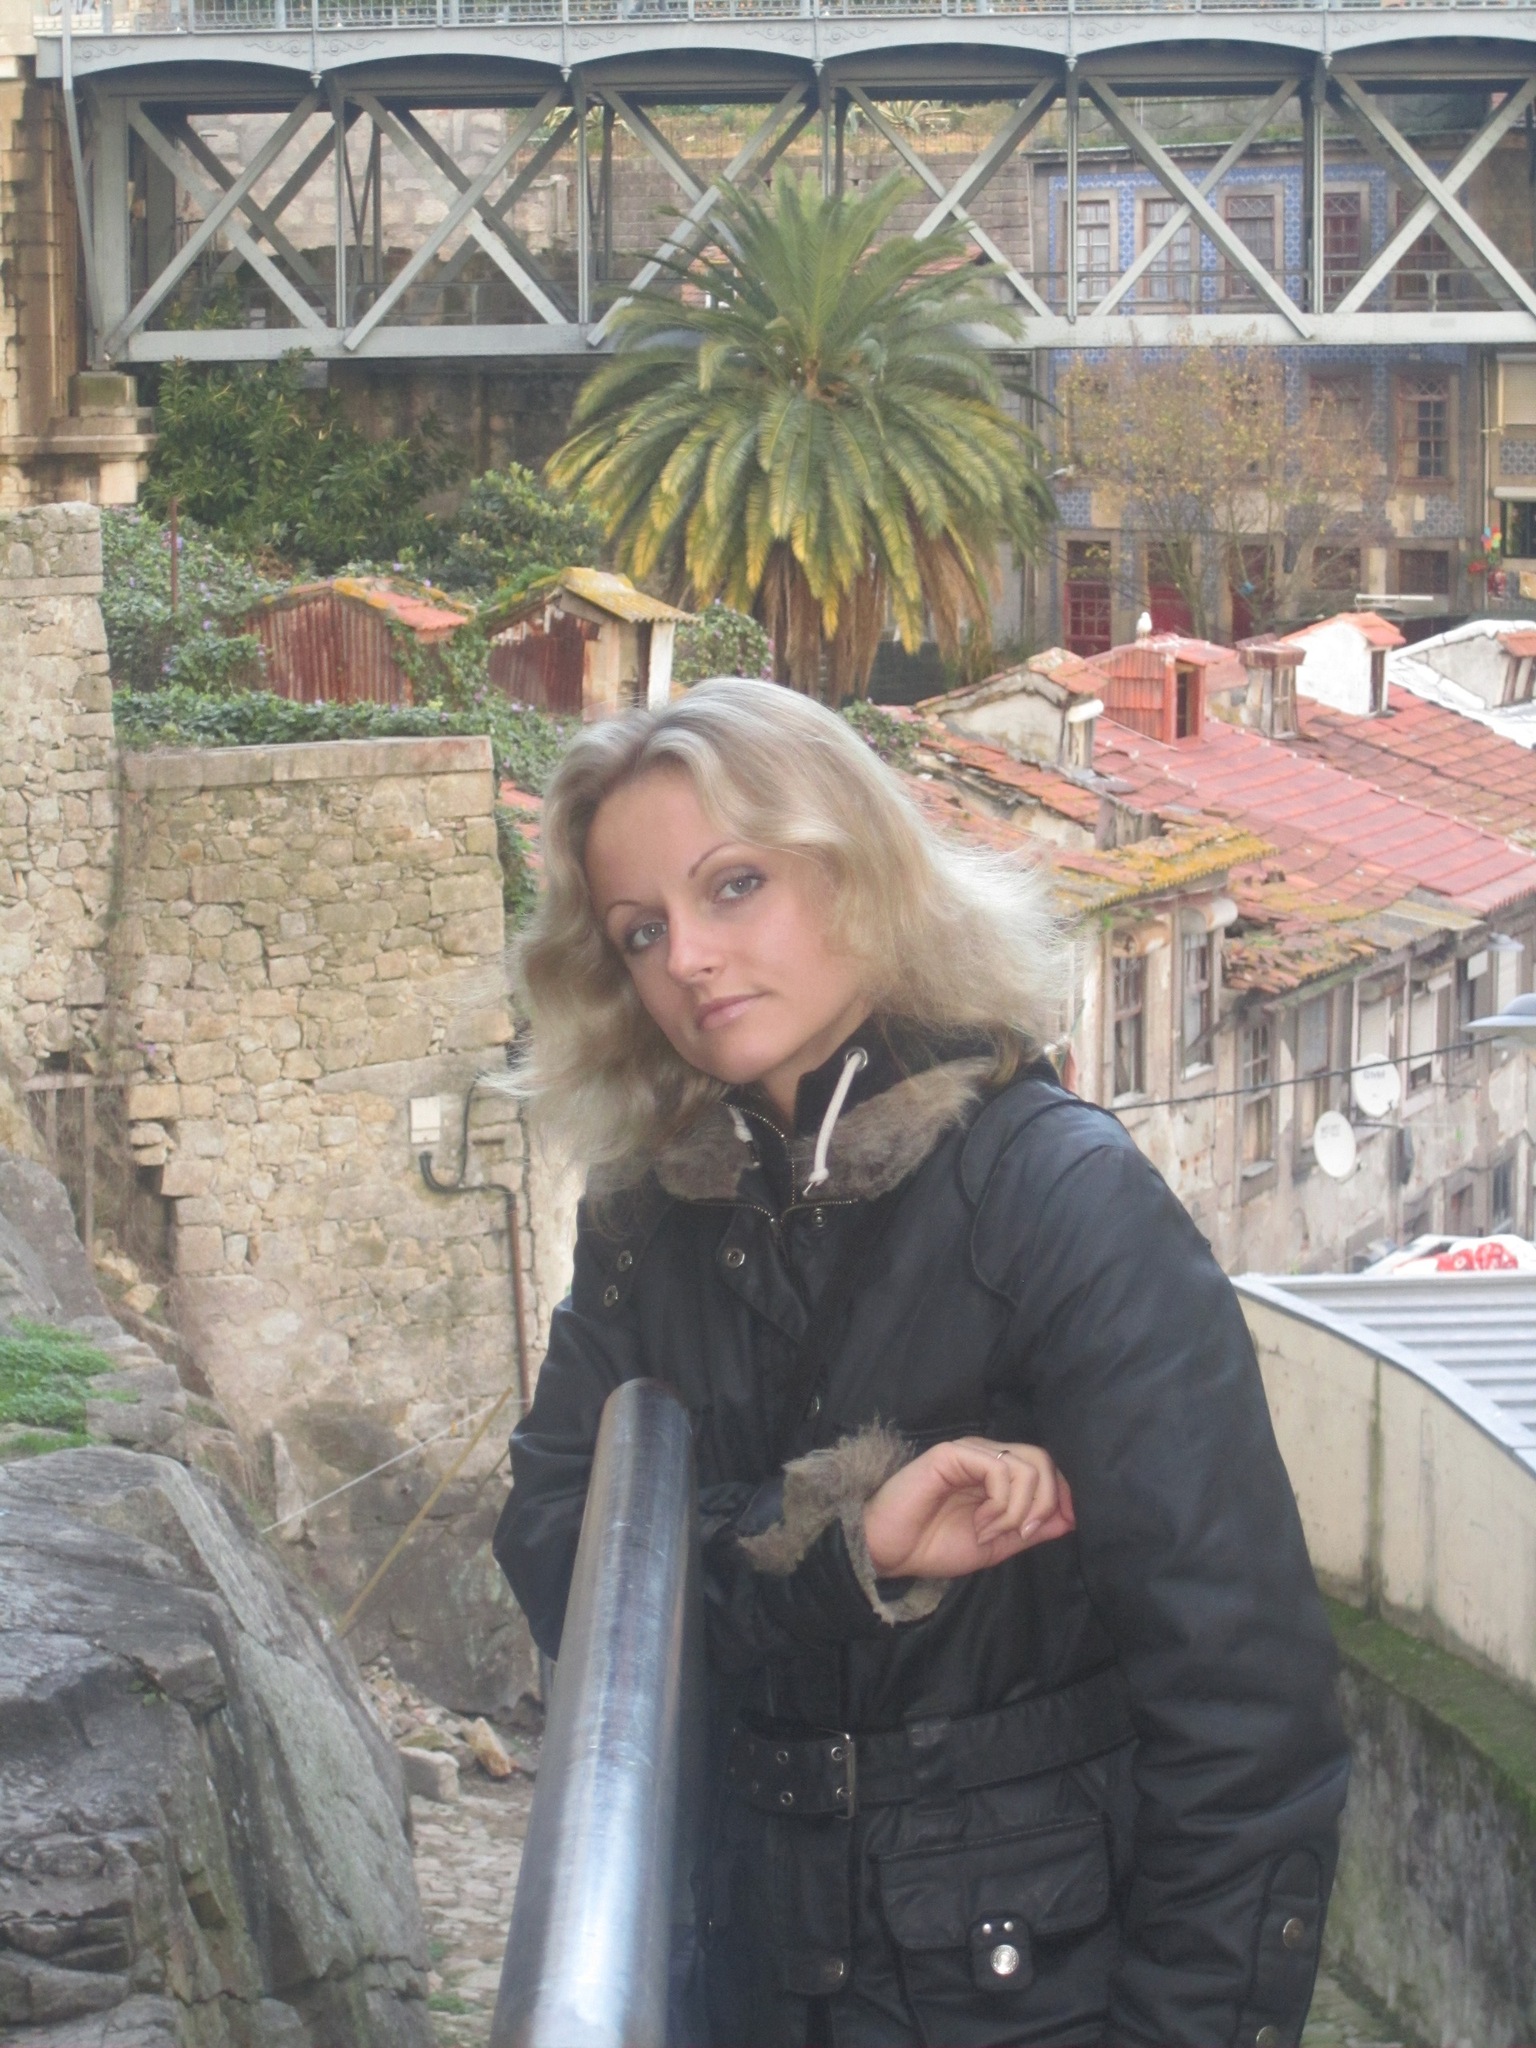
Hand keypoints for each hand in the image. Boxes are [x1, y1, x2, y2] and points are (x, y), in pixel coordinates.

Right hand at [862, 1438, 1075, 1580]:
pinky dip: (1001, 1503)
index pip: (1046, 1468)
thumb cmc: (935, 1546)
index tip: (1061, 1526)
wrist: (890, 1552)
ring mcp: (970, 1452)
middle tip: (1023, 1533)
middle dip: (1045, 1502)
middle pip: (1043, 1460)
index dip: (1062, 1495)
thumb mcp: (996, 1545)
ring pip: (1027, 1465)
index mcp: (997, 1474)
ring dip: (1018, 1509)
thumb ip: (1029, 1530)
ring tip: (991, 1530)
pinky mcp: (952, 1454)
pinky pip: (999, 1469)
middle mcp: (987, 1456)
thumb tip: (1070, 1518)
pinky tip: (981, 1523)